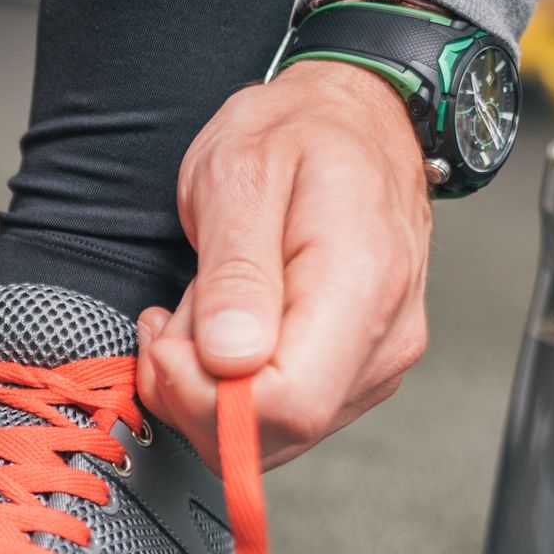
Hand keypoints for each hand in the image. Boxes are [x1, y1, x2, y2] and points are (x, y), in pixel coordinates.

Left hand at [137, 60, 431, 472]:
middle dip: (196, 393)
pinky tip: (220, 331)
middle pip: (276, 434)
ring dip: (207, 388)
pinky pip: (281, 416)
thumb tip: (232, 361)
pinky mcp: (358, 372)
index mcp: (361, 284)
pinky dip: (230, 386)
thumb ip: (234, 272)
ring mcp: (377, 360)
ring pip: (272, 436)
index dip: (207, 395)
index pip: (287, 405)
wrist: (354, 118)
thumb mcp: (238, 174)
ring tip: (200, 309)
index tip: (170, 340)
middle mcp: (383, 337)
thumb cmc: (298, 134)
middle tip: (171, 320)